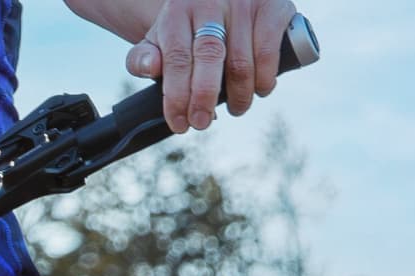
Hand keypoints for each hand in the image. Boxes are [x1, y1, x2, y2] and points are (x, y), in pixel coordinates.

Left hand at [128, 0, 296, 130]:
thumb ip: (143, 57)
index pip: (177, 58)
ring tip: (236, 108)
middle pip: (210, 55)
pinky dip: (265, 77)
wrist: (219, 1)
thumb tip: (150, 66)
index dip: (177, 96)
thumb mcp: (159, 41)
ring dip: (239, 94)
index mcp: (178, 12)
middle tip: (202, 122)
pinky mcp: (272, 7)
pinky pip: (269, 50)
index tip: (179, 124)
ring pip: (242, 59)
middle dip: (204, 97)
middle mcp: (211, 2)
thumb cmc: (186, 32)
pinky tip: (260, 89)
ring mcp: (243, 3)